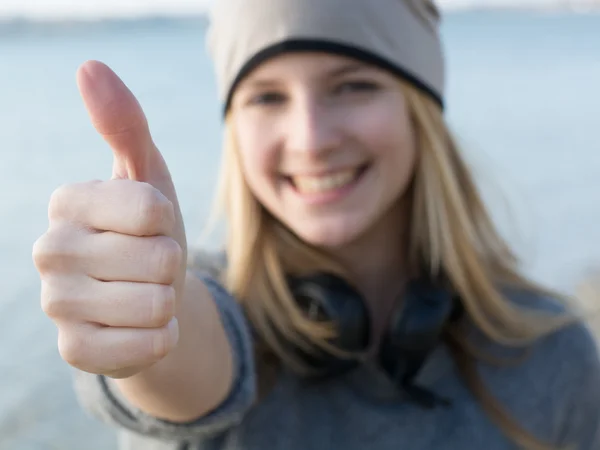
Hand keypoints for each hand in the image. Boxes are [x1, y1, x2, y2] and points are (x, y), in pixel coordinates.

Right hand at [33, 61, 187, 378]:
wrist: (149, 295)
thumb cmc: (151, 231)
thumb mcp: (147, 174)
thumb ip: (124, 123)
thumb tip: (89, 67)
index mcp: (68, 201)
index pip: (150, 207)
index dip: (167, 220)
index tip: (149, 225)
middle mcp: (50, 250)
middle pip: (159, 258)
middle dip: (170, 264)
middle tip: (148, 265)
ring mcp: (57, 305)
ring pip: (155, 303)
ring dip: (167, 301)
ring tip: (145, 294)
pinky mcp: (75, 351)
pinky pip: (145, 347)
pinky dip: (161, 337)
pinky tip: (141, 327)